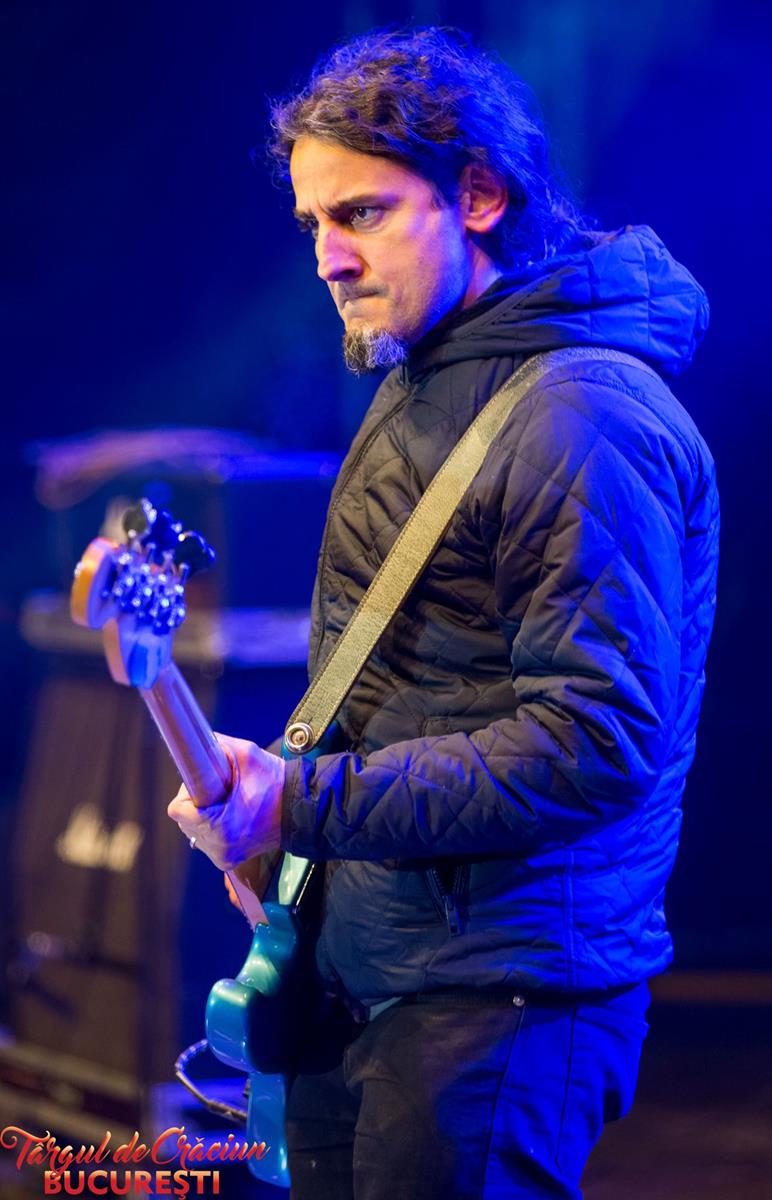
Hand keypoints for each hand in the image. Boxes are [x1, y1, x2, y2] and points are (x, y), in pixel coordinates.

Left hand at [167, 733, 285, 869]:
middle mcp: (219, 847)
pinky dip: (213, 827)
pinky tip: (232, 817)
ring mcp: (223, 857)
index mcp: (220, 827)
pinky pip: (206, 840)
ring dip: (204, 817)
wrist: (300, 810)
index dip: (190, 792)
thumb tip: (195, 741)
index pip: (178, 809)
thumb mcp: (247, 755)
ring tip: (230, 806)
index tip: (209, 785)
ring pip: (193, 830)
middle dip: (197, 803)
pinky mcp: (228, 860)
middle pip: (184, 820)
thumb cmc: (276, 784)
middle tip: (222, 792)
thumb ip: (216, 745)